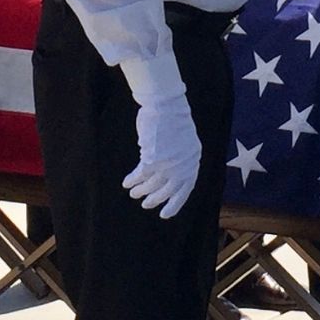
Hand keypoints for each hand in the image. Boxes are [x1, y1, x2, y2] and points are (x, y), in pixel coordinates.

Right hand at [123, 90, 203, 219]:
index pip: (185, 189)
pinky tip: (126, 183)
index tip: (165, 214)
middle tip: (146, 204)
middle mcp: (183, 166)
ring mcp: (168, 164)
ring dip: (141, 190)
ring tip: (133, 193)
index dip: (175, 204)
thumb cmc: (174, 119)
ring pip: (152, 185)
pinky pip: (140, 176)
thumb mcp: (185, 141)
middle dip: (155, 199)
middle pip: (168, 191)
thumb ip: (180, 158)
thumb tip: (167, 173)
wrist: (167, 105)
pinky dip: (132, 180)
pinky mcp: (153, 160)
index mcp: (193, 161)